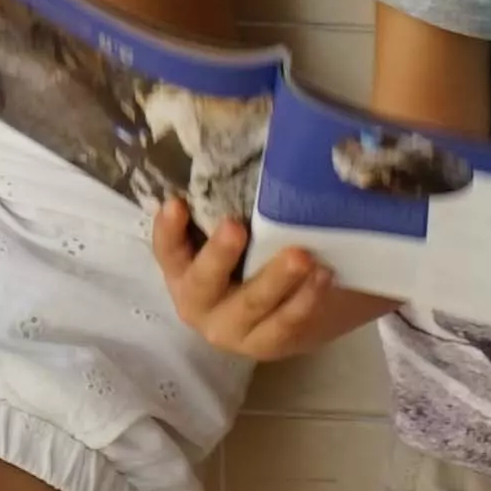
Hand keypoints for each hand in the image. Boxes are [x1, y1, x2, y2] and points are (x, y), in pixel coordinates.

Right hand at [149, 194, 350, 360]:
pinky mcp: (266, 345)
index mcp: (182, 271)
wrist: (283, 310)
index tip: (176, 203)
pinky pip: (284, 324)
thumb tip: (256, 145)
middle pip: (204, 281)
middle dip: (219, 255)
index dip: (168, 230)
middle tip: (235, 227)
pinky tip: (323, 276)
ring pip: (251, 305)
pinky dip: (304, 301)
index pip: (167, 251)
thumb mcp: (237, 234)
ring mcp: (232, 329)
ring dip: (274, 279)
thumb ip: (232, 205)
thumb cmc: (251, 256)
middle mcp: (198, 303)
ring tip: (300, 255)